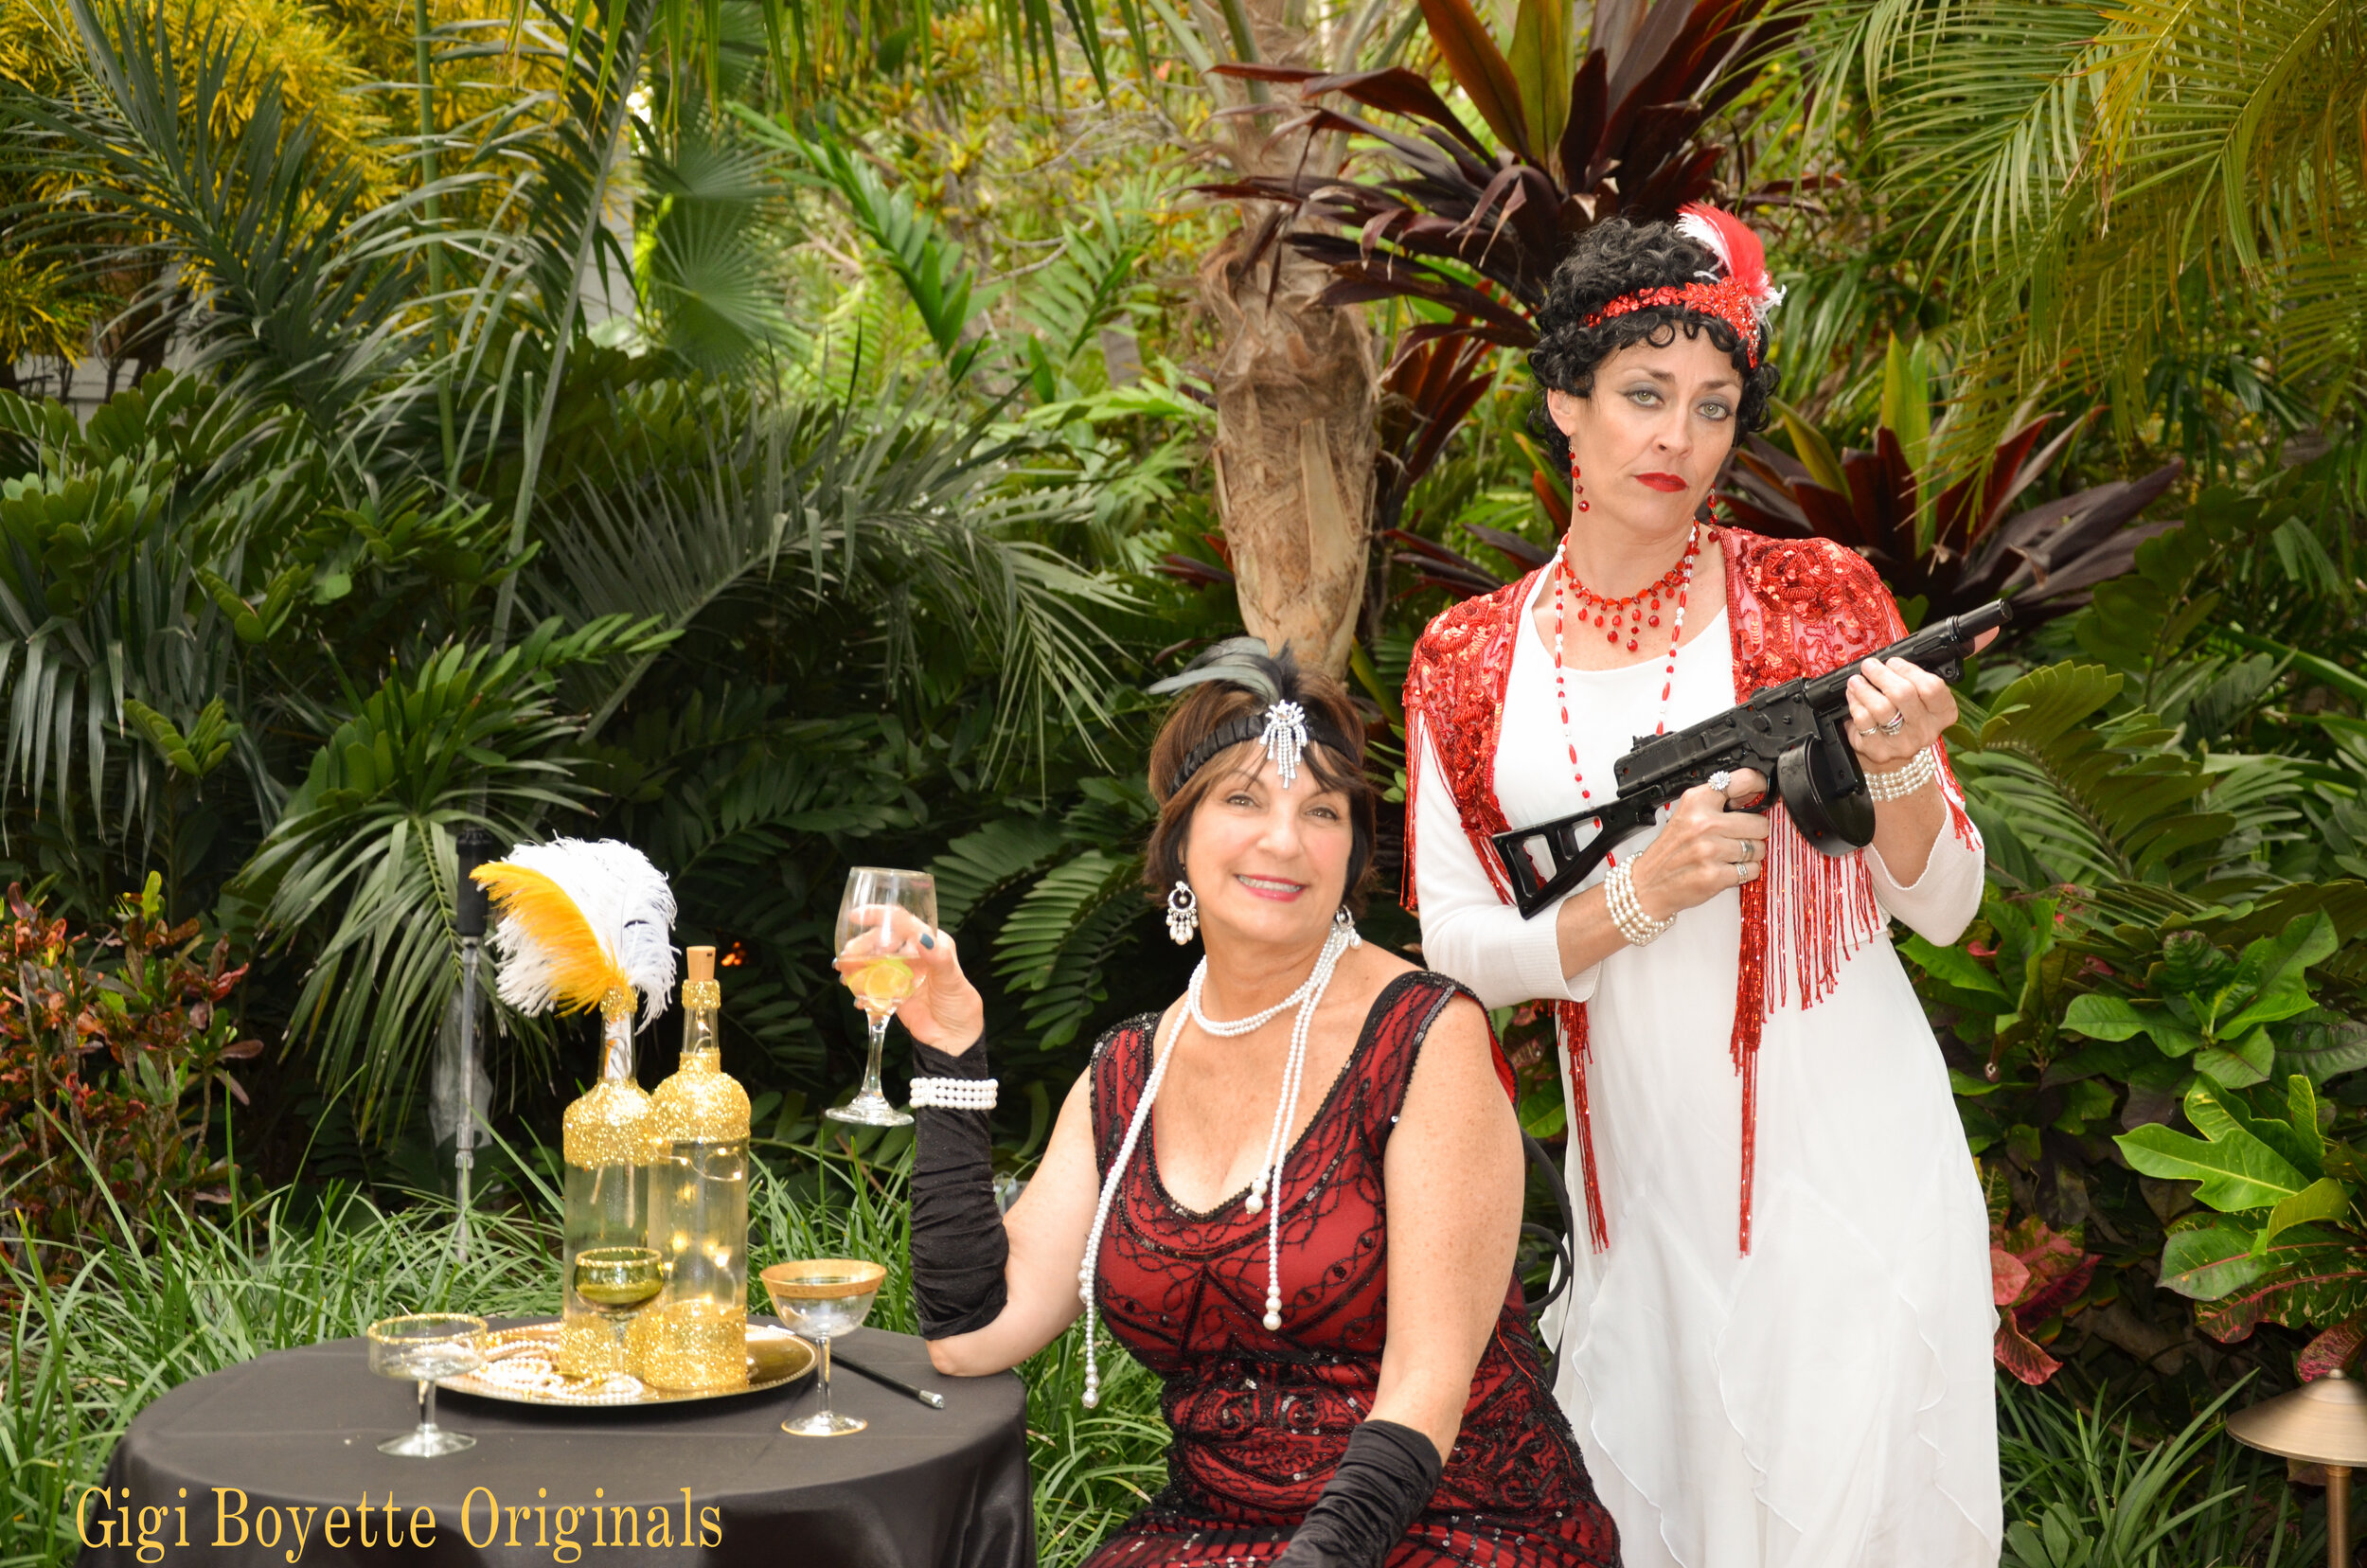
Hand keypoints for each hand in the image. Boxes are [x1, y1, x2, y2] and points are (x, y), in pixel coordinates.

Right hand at [833, 908, 984, 1053]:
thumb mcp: (952, 980)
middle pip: (882, 941)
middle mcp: (915, 954)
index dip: (880, 915)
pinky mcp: (893, 993)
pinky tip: (858, 999)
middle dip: (863, 945)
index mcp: (931, 943)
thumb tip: (922, 938)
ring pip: (874, 962)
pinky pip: (872, 987)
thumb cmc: (960, 1006)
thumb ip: (939, 959)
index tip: (857, 916)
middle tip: (848, 954)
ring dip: (857, 966)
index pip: (903, 922)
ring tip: (844, 974)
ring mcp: (902, 973)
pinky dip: (861, 991)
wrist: (954, 1039)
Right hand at [1626, 769, 1770, 918]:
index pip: (1740, 781)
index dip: (1758, 785)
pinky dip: (1746, 872)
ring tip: (1729, 855)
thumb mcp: (1687, 815)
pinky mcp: (1715, 875)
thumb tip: (1753, 794)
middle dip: (1754, 833)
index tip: (1762, 790)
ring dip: (1750, 855)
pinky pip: (1752, 870)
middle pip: (1759, 823)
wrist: (1649, 884)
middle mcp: (1703, 823)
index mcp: (1696, 802)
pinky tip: (1728, 869)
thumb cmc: (1670, 851)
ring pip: (1758, 848)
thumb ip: (1717, 803)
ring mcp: (1709, 850)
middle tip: (1738, 837)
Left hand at [1845, 656, 1958, 768]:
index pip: (1932, 687)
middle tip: (1869, 666)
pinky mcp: (1879, 750)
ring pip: (1881, 708)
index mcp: (1944, 714)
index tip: (1894, 662)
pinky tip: (1854, 697)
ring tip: (1856, 680)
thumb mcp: (1925, 695)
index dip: (1909, 670)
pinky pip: (1864, 720)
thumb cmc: (1907, 715)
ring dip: (1864, 688)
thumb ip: (1937, 668)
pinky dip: (1855, 703)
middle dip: (1882, 674)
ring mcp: (1903, 743)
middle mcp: (1926, 730)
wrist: (1891, 752)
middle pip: (1904, 694)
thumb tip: (1978, 639)